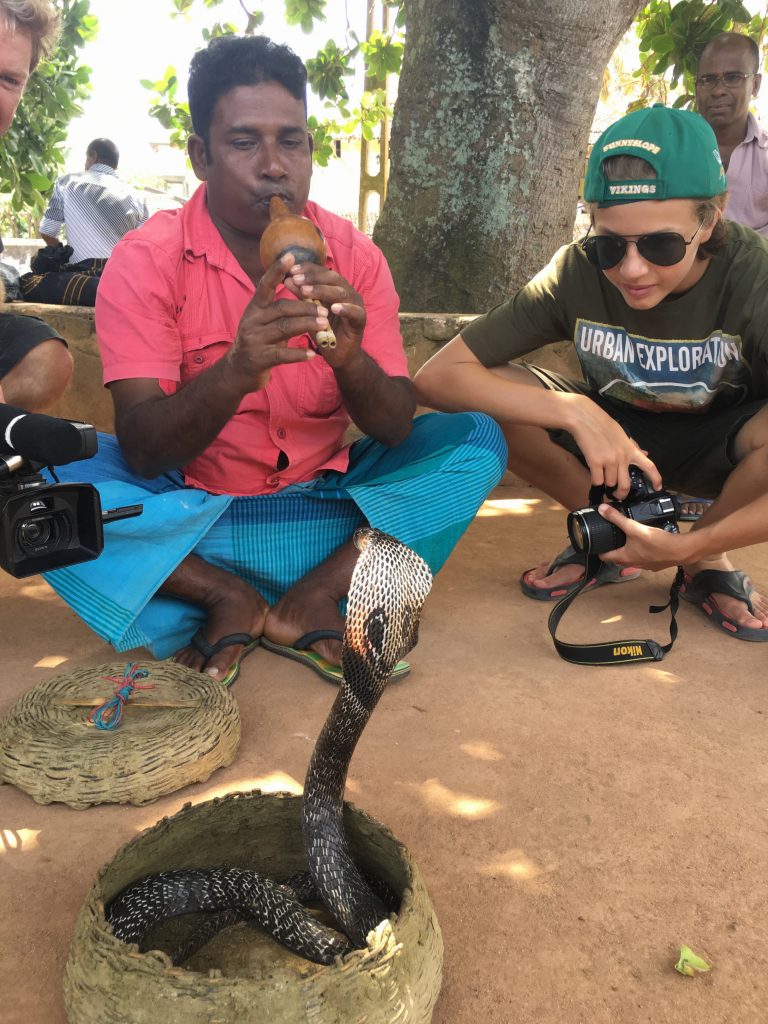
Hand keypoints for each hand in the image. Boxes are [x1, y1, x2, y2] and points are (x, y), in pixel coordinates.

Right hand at [226, 253, 325, 390]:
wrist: (238, 371)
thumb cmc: (258, 342)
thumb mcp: (264, 321)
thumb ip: (279, 308)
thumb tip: (303, 288)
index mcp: (254, 309)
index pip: (265, 285)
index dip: (277, 270)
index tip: (291, 256)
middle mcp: (252, 321)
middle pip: (282, 308)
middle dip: (306, 306)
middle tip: (325, 308)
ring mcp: (254, 340)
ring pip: (284, 328)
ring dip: (307, 325)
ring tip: (324, 324)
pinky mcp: (259, 359)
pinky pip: (282, 354)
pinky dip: (299, 353)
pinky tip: (313, 354)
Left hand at [284, 261, 365, 367]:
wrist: (339, 354)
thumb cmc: (323, 331)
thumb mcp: (309, 312)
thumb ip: (302, 296)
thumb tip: (287, 279)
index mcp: (335, 287)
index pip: (321, 272)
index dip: (307, 269)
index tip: (290, 270)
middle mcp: (347, 292)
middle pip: (332, 278)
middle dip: (312, 277)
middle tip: (295, 279)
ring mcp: (355, 305)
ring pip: (341, 292)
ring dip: (322, 291)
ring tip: (305, 292)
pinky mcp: (361, 319)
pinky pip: (355, 312)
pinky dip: (345, 309)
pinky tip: (334, 308)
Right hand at [565, 395, 661, 497]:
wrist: (585, 418)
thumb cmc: (603, 424)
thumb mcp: (623, 435)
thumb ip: (634, 447)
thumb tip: (645, 454)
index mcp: (631, 450)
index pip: (649, 466)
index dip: (656, 479)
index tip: (658, 488)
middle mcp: (622, 457)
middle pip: (625, 484)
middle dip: (621, 494)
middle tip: (617, 495)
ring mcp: (609, 460)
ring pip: (610, 483)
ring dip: (605, 483)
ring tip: (601, 477)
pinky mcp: (595, 462)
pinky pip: (597, 481)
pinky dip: (595, 481)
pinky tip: (594, 475)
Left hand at [598, 504, 691, 570]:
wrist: (681, 550)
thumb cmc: (657, 542)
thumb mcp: (634, 527)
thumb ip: (617, 518)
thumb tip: (602, 509)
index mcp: (624, 558)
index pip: (604, 557)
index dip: (598, 549)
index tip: (597, 541)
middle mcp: (632, 564)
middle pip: (617, 557)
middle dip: (613, 547)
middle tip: (611, 535)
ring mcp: (644, 565)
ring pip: (631, 557)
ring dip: (628, 549)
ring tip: (627, 537)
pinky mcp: (655, 563)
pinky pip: (644, 557)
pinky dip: (641, 550)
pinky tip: (645, 542)